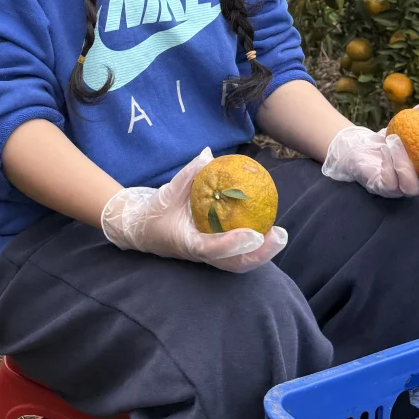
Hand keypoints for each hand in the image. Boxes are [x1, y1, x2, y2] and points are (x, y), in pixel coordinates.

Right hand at [101, 149, 287, 273]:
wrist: (139, 230)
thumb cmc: (153, 211)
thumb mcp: (167, 191)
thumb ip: (188, 174)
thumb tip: (209, 154)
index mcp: (187, 243)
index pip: (212, 249)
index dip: (234, 244)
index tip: (255, 235)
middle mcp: (200, 254)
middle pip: (233, 264)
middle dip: (259, 254)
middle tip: (280, 235)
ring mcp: (208, 256)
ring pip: (238, 263)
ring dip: (261, 253)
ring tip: (279, 235)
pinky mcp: (212, 252)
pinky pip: (236, 253)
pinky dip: (253, 245)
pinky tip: (266, 227)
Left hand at [322, 92, 418, 199]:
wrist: (360, 145)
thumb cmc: (390, 136)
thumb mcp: (408, 122)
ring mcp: (400, 191)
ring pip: (410, 186)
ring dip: (404, 163)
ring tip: (395, 139)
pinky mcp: (381, 190)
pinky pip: (388, 183)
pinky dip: (388, 164)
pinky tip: (384, 147)